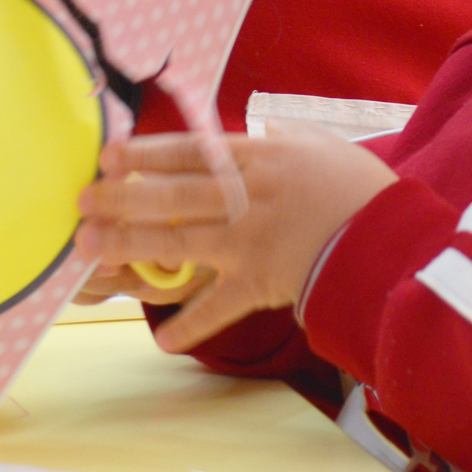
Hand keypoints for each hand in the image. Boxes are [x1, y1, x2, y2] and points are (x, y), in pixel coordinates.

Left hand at [75, 123, 397, 351]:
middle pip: (173, 198)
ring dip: (132, 247)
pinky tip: (159, 341)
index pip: (190, 153)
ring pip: (180, 243)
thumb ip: (281, 136)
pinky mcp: (261, 284)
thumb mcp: (319, 145)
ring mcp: (250, 243)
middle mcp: (246, 200)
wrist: (389, 238)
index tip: (110, 157)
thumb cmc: (357, 187)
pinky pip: (220, 308)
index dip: (147, 154)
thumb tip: (257, 130)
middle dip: (123, 199)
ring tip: (90, 249)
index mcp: (258, 161)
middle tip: (83, 203)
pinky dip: (191, 326)